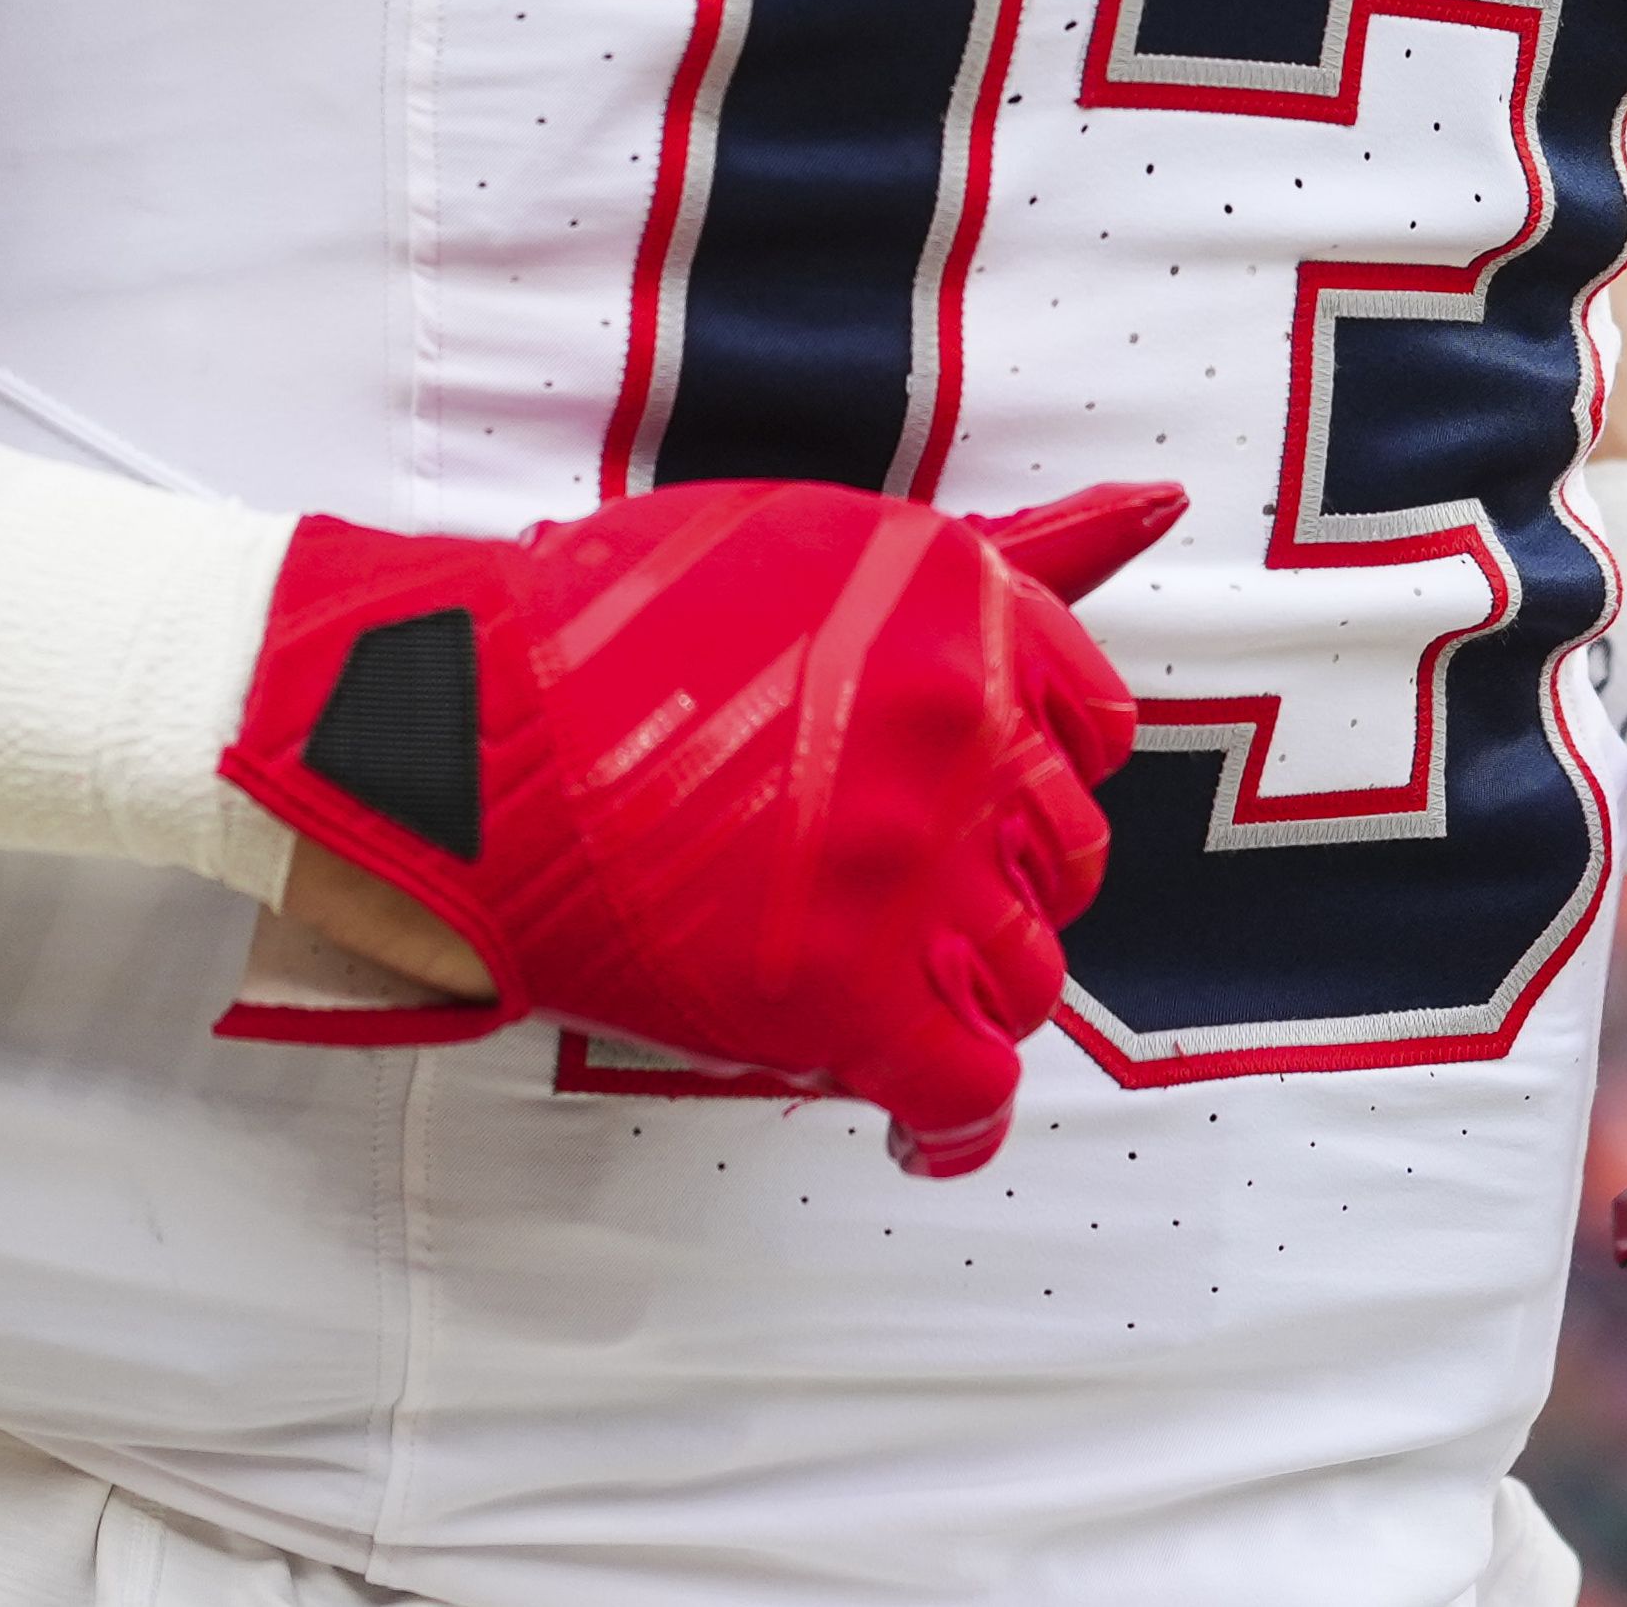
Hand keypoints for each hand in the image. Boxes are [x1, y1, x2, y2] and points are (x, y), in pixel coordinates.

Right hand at [231, 476, 1177, 1174]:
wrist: (465, 733)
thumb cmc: (623, 632)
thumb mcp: (833, 547)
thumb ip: (1011, 551)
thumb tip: (1161, 499)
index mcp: (968, 614)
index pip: (1088, 731)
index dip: (1021, 781)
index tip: (960, 809)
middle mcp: (964, 731)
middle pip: (1059, 858)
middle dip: (988, 886)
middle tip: (888, 898)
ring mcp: (911, 866)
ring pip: (1021, 973)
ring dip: (961, 992)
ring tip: (875, 988)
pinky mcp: (846, 991)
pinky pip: (962, 1085)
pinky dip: (950, 1122)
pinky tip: (914, 1127)